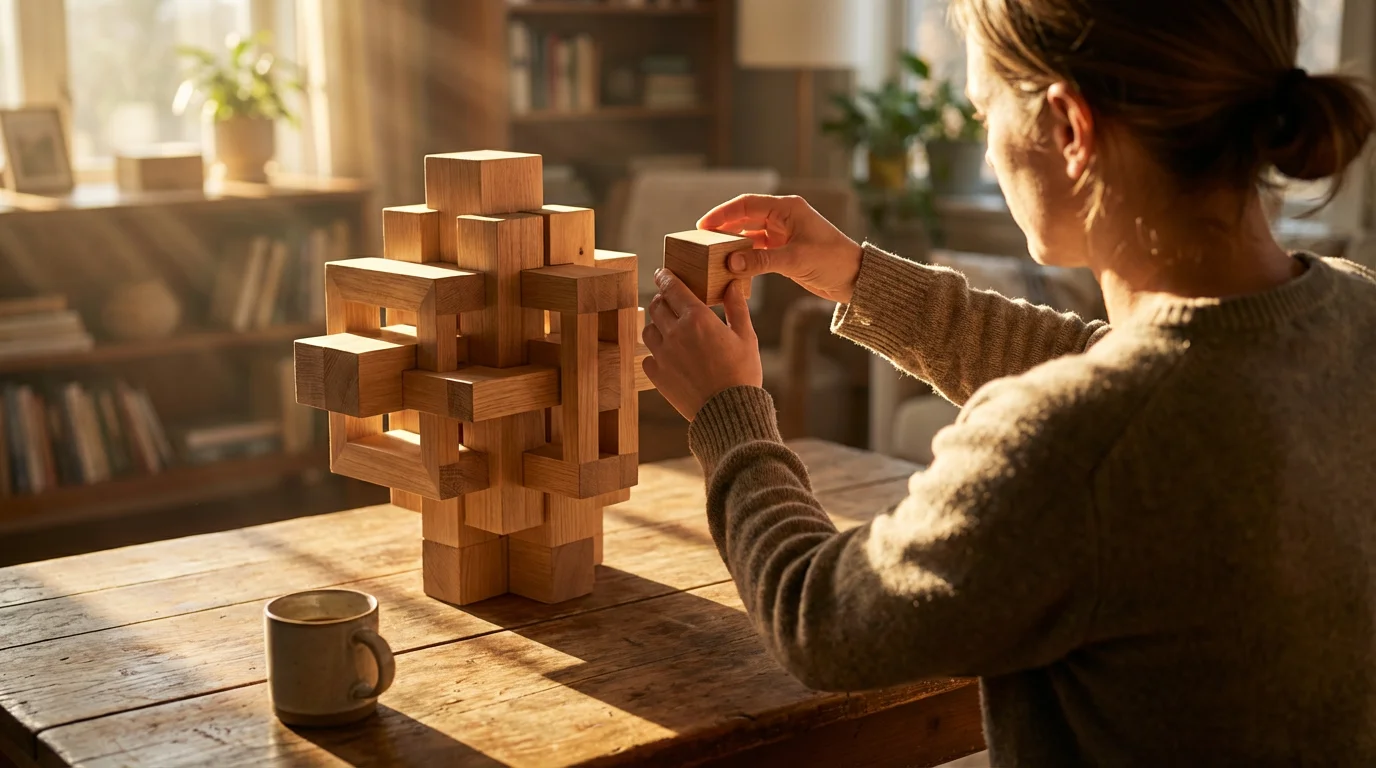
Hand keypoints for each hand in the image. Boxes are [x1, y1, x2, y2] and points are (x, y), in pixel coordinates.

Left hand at [641, 269, 761, 420]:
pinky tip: (668, 355)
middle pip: (657, 305)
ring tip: (668, 328)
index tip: (663, 273)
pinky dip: (655, 352)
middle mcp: (676, 333)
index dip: (666, 277)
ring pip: (648, 329)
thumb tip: (732, 285)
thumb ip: (736, 308)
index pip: (673, 287)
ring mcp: (663, 355)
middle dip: (662, 299)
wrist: (729, 412)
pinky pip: (648, 356)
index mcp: (698, 319)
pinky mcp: (657, 375)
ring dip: (657, 324)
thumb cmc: (742, 374)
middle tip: (669, 300)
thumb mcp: (747, 337)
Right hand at [697, 194, 863, 304]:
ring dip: (733, 245)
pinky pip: (757, 252)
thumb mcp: (796, 260)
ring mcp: (783, 235)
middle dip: (723, 228)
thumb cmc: (833, 261)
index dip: (722, 213)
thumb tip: (730, 263)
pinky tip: (731, 267)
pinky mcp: (784, 252)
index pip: (746, 205)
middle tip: (701, 241)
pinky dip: (744, 258)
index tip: (703, 225)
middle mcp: (783, 218)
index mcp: (787, 209)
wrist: (855, 279)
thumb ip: (762, 261)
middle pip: (744, 218)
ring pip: (749, 236)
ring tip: (712, 255)